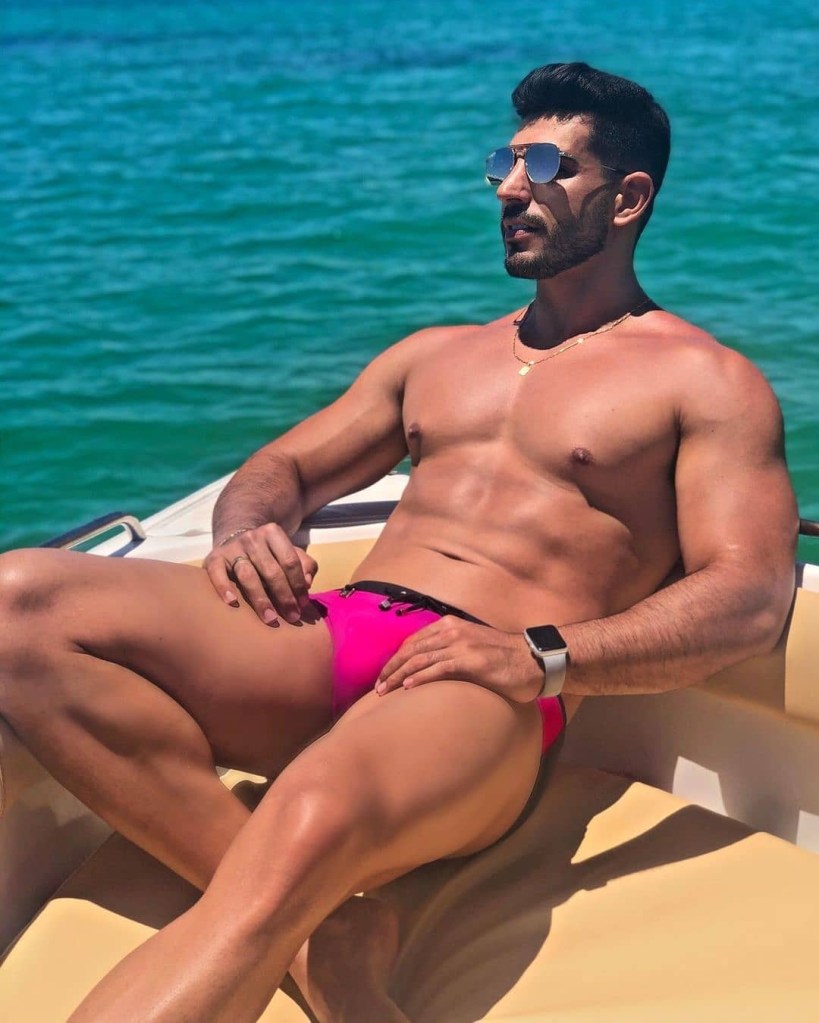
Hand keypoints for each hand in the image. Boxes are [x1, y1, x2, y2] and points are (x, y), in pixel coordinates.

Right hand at [204, 523, 317, 624]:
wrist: (235, 539)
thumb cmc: (268, 553)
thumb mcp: (288, 552)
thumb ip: (304, 564)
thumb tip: (308, 582)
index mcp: (273, 533)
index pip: (290, 561)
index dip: (298, 584)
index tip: (303, 605)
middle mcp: (252, 538)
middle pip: (271, 570)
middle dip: (284, 596)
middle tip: (292, 617)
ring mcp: (232, 548)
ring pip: (248, 575)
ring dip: (261, 599)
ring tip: (270, 618)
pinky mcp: (214, 558)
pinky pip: (217, 573)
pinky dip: (224, 587)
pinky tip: (232, 602)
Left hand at [374, 617, 543, 702]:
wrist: (534, 661)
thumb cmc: (504, 659)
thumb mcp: (473, 646)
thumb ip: (452, 650)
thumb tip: (430, 666)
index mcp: (451, 625)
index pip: (414, 641)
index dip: (396, 658)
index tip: (384, 675)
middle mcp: (453, 631)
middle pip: (411, 649)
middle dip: (390, 668)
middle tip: (377, 687)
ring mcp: (462, 645)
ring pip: (419, 659)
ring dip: (398, 676)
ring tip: (383, 691)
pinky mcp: (471, 661)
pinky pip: (437, 668)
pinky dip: (419, 678)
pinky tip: (406, 688)